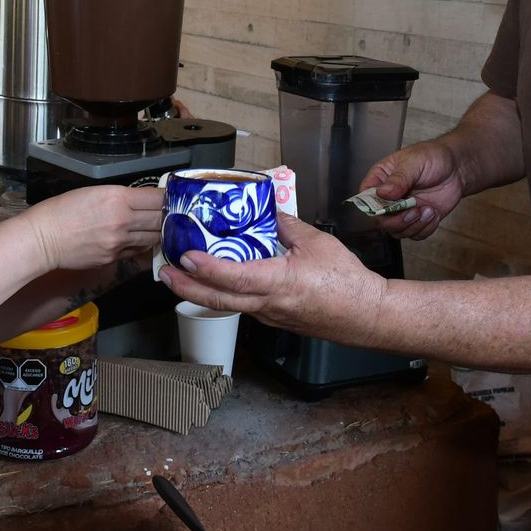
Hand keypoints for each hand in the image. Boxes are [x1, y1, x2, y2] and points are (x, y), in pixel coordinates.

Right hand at [23, 185, 163, 273]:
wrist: (43, 239)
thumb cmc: (61, 211)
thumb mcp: (93, 192)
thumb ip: (120, 197)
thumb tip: (140, 201)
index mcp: (118, 198)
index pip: (156, 197)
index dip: (168, 197)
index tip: (172, 197)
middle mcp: (123, 220)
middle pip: (160, 218)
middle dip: (168, 216)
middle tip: (174, 213)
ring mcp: (119, 242)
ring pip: (152, 237)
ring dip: (158, 232)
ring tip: (161, 227)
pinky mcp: (114, 258)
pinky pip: (137, 250)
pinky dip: (142, 244)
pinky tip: (142, 239)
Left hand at [159, 213, 386, 338]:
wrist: (365, 315)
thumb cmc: (346, 282)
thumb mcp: (316, 242)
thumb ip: (286, 225)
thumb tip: (267, 209)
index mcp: (278, 283)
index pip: (233, 278)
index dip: (206, 269)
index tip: (186, 258)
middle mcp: (268, 305)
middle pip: (217, 300)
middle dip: (186, 288)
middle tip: (165, 273)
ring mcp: (269, 316)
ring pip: (227, 306)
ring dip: (201, 291)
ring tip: (182, 275)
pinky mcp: (274, 320)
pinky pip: (242, 307)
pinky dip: (224, 294)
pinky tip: (218, 281)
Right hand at [359, 140, 464, 239]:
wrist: (457, 168)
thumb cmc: (432, 157)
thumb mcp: (414, 161)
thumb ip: (399, 178)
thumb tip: (383, 192)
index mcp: (381, 179)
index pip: (365, 198)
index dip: (373, 206)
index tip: (388, 205)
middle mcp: (388, 198)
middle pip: (380, 220)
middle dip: (397, 220)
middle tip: (413, 211)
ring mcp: (402, 211)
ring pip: (397, 231)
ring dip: (413, 226)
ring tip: (428, 210)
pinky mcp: (417, 220)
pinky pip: (414, 235)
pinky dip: (425, 229)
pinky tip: (433, 213)